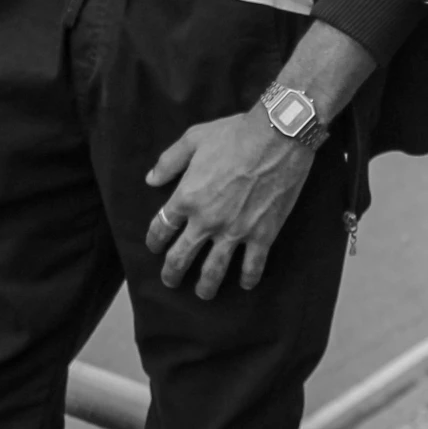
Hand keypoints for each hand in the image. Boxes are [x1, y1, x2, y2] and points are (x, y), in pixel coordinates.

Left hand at [144, 109, 314, 299]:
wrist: (276, 137)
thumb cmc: (234, 134)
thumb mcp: (194, 138)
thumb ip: (169, 161)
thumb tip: (151, 180)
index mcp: (186, 197)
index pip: (162, 228)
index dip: (155, 240)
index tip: (155, 246)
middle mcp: (206, 221)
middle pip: (181, 257)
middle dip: (172, 273)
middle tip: (170, 282)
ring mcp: (234, 232)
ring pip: (214, 271)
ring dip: (205, 286)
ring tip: (202, 293)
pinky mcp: (262, 235)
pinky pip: (252, 266)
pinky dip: (248, 278)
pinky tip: (245, 284)